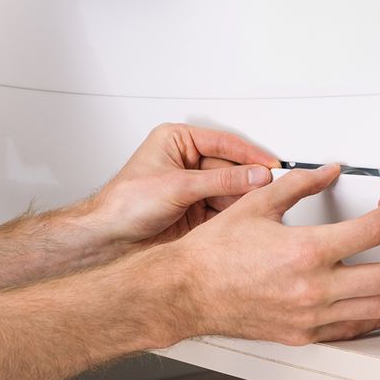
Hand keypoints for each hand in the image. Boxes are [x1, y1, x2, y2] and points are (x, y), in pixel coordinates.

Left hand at [78, 123, 281, 254]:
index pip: (223, 143)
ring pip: (229, 189)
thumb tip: (253, 175)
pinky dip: (235, 214)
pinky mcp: (195, 210)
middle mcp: (186, 162)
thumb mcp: (177, 186)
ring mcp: (192, 187)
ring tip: (261, 204)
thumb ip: (220, 181)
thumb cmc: (125, 204)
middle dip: (248, 179)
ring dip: (244, 198)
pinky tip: (246, 217)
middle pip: (229, 167)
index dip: (249, 154)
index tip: (271, 164)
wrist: (108, 238)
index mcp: (176, 142)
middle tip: (270, 188)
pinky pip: (223, 208)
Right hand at [164, 163, 379, 345]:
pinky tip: (372, 302)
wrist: (187, 290)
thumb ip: (299, 184)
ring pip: (379, 309)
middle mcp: (314, 288)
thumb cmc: (213, 253)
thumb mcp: (256, 205)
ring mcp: (311, 316)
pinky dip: (372, 315)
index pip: (375, 231)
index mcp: (306, 251)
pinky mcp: (303, 333)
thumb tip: (327, 172)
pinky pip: (353, 329)